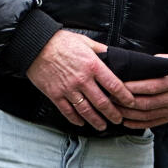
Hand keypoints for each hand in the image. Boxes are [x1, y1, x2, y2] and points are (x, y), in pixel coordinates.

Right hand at [27, 30, 143, 129]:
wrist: (35, 45)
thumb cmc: (61, 41)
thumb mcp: (86, 42)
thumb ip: (101, 50)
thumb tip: (113, 55)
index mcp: (93, 66)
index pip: (114, 86)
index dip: (125, 97)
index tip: (131, 103)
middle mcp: (82, 80)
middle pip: (102, 103)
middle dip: (113, 114)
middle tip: (119, 120)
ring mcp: (68, 89)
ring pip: (86, 111)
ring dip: (96, 121)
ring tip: (103, 126)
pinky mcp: (55, 95)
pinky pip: (67, 111)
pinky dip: (75, 119)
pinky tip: (81, 123)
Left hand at [118, 55, 167, 128]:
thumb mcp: (165, 61)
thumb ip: (149, 67)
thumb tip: (126, 68)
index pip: (151, 87)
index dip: (133, 88)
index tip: (117, 86)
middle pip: (147, 103)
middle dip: (127, 102)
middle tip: (111, 98)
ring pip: (147, 115)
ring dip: (129, 114)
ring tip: (115, 109)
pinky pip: (152, 123)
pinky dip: (137, 124)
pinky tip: (125, 121)